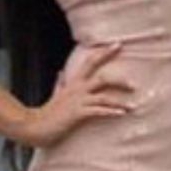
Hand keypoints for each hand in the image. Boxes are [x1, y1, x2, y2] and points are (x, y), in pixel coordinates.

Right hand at [21, 42, 137, 148]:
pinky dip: (111, 112)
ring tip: (133, 106)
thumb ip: (59, 84)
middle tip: (135, 83)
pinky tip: (122, 114)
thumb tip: (60, 73)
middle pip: (101, 77)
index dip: (104, 53)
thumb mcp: (54, 94)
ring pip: (104, 96)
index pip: (90, 62)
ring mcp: (78, 101)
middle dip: (119, 79)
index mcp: (73, 82)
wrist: (35, 126)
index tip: (118, 44)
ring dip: (120, 101)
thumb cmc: (47, 112)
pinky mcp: (78, 114)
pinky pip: (98, 111)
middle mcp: (77, 89)